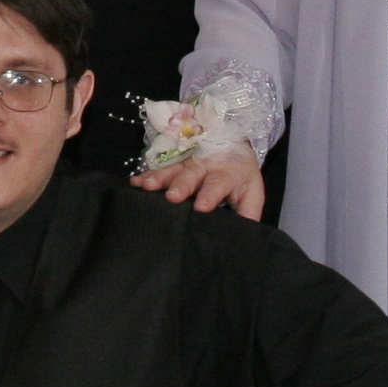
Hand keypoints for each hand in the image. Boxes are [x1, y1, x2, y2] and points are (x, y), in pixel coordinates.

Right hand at [133, 147, 263, 219]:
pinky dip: (147, 177)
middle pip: (192, 175)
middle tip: (172, 197)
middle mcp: (205, 168)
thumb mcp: (252, 194)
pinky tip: (135, 183)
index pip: (218, 184)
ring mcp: (188, 165)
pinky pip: (160, 170)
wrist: (234, 150)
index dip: (210, 194)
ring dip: (159, 178)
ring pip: (173, 170)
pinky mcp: (175, 166)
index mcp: (227, 175)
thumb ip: (247, 213)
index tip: (202, 206)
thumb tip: (244, 236)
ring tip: (146, 187)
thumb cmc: (241, 179)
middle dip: (181, 185)